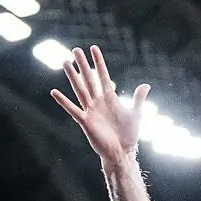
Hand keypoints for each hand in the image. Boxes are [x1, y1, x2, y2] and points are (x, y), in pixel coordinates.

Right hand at [51, 45, 147, 168]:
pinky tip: (54, 92)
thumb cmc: (128, 135)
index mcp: (110, 98)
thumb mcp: (135, 114)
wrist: (122, 152)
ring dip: (73, 77)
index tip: (94, 48)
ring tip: (66, 63)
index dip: (99, 63)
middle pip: (89, 79)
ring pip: (80, 90)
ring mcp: (91, 111)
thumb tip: (146, 85)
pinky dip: (64, 101)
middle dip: (83, 65)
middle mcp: (98, 102)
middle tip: (75, 50)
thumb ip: (138, 98)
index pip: (103, 76)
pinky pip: (73, 110)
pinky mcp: (86, 122)